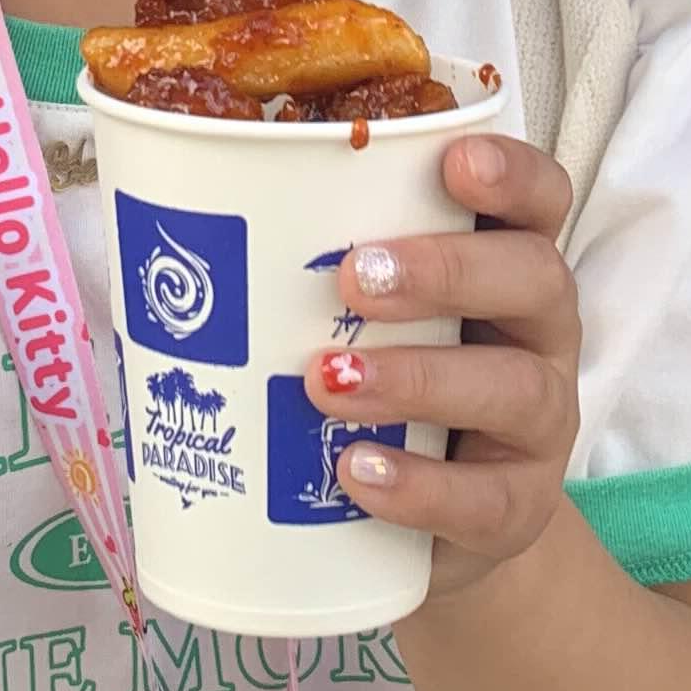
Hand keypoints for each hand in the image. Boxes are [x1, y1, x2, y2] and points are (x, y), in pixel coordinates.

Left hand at [307, 135, 578, 598]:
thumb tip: (151, 217)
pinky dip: (418, 487)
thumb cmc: (373, 389)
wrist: (421, 529)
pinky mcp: (517, 509)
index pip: (538, 199)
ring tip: (326, 380)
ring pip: (513, 388)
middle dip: (447, 269)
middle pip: (534, 277)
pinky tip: (355, 472)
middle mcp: (537, 332)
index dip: (511, 171)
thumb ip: (298, 266)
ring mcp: (539, 423)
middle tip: (352, 275)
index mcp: (504, 261)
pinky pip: (484, 498)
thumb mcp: (352, 318)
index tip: (453, 160)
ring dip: (416, 378)